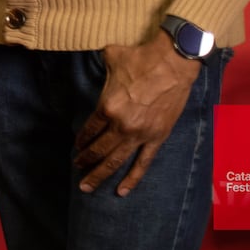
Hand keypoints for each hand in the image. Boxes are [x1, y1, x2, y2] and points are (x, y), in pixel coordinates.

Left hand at [73, 36, 200, 194]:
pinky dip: (132, 178)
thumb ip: (100, 65)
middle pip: (99, 150)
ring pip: (116, 161)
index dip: (81, 140)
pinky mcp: (157, 138)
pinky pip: (143, 163)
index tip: (76, 148)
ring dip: (100, 174)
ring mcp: (140, 134)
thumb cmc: (140, 58)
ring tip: (87, 187)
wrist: (173, 63)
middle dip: (85, 161)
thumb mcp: (111, 58)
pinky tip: (122, 191)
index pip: (89, 130)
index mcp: (107, 107)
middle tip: (76, 169)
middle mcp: (121, 125)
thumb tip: (96, 58)